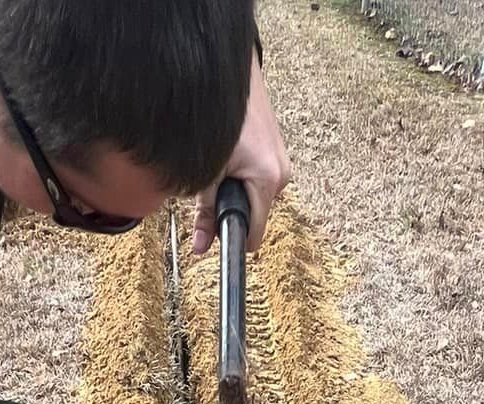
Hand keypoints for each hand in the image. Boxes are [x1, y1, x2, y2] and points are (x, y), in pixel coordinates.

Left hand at [193, 55, 292, 254]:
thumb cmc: (220, 119)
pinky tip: (230, 156)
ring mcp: (281, 162)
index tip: (216, 236)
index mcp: (268, 180)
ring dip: (235, 190)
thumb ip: (205, 213)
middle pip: (254, 215)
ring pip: (254, 196)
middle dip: (230, 208)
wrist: (232, 76)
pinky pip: (257, 179)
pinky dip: (241, 175)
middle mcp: (281, 174)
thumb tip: (202, 248)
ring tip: (220, 165)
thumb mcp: (206, 173)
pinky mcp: (276, 153)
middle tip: (210, 186)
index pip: (255, 234)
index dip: (232, 238)